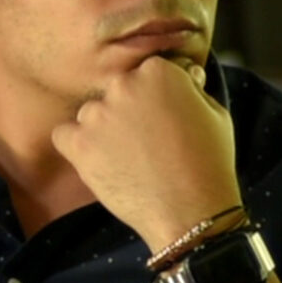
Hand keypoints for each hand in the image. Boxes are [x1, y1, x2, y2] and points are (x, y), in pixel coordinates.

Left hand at [51, 57, 239, 248]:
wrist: (191, 210)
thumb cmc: (210, 163)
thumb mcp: (216, 113)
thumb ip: (193, 87)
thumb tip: (185, 75)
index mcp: (158, 72)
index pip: (148, 72)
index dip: (158, 95)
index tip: (166, 116)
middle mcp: (124, 85)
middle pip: (118, 90)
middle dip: (130, 109)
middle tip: (148, 139)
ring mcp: (98, 115)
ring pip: (92, 113)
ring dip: (105, 129)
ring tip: (129, 157)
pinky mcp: (79, 144)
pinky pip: (65, 135)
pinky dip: (77, 146)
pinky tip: (100, 160)